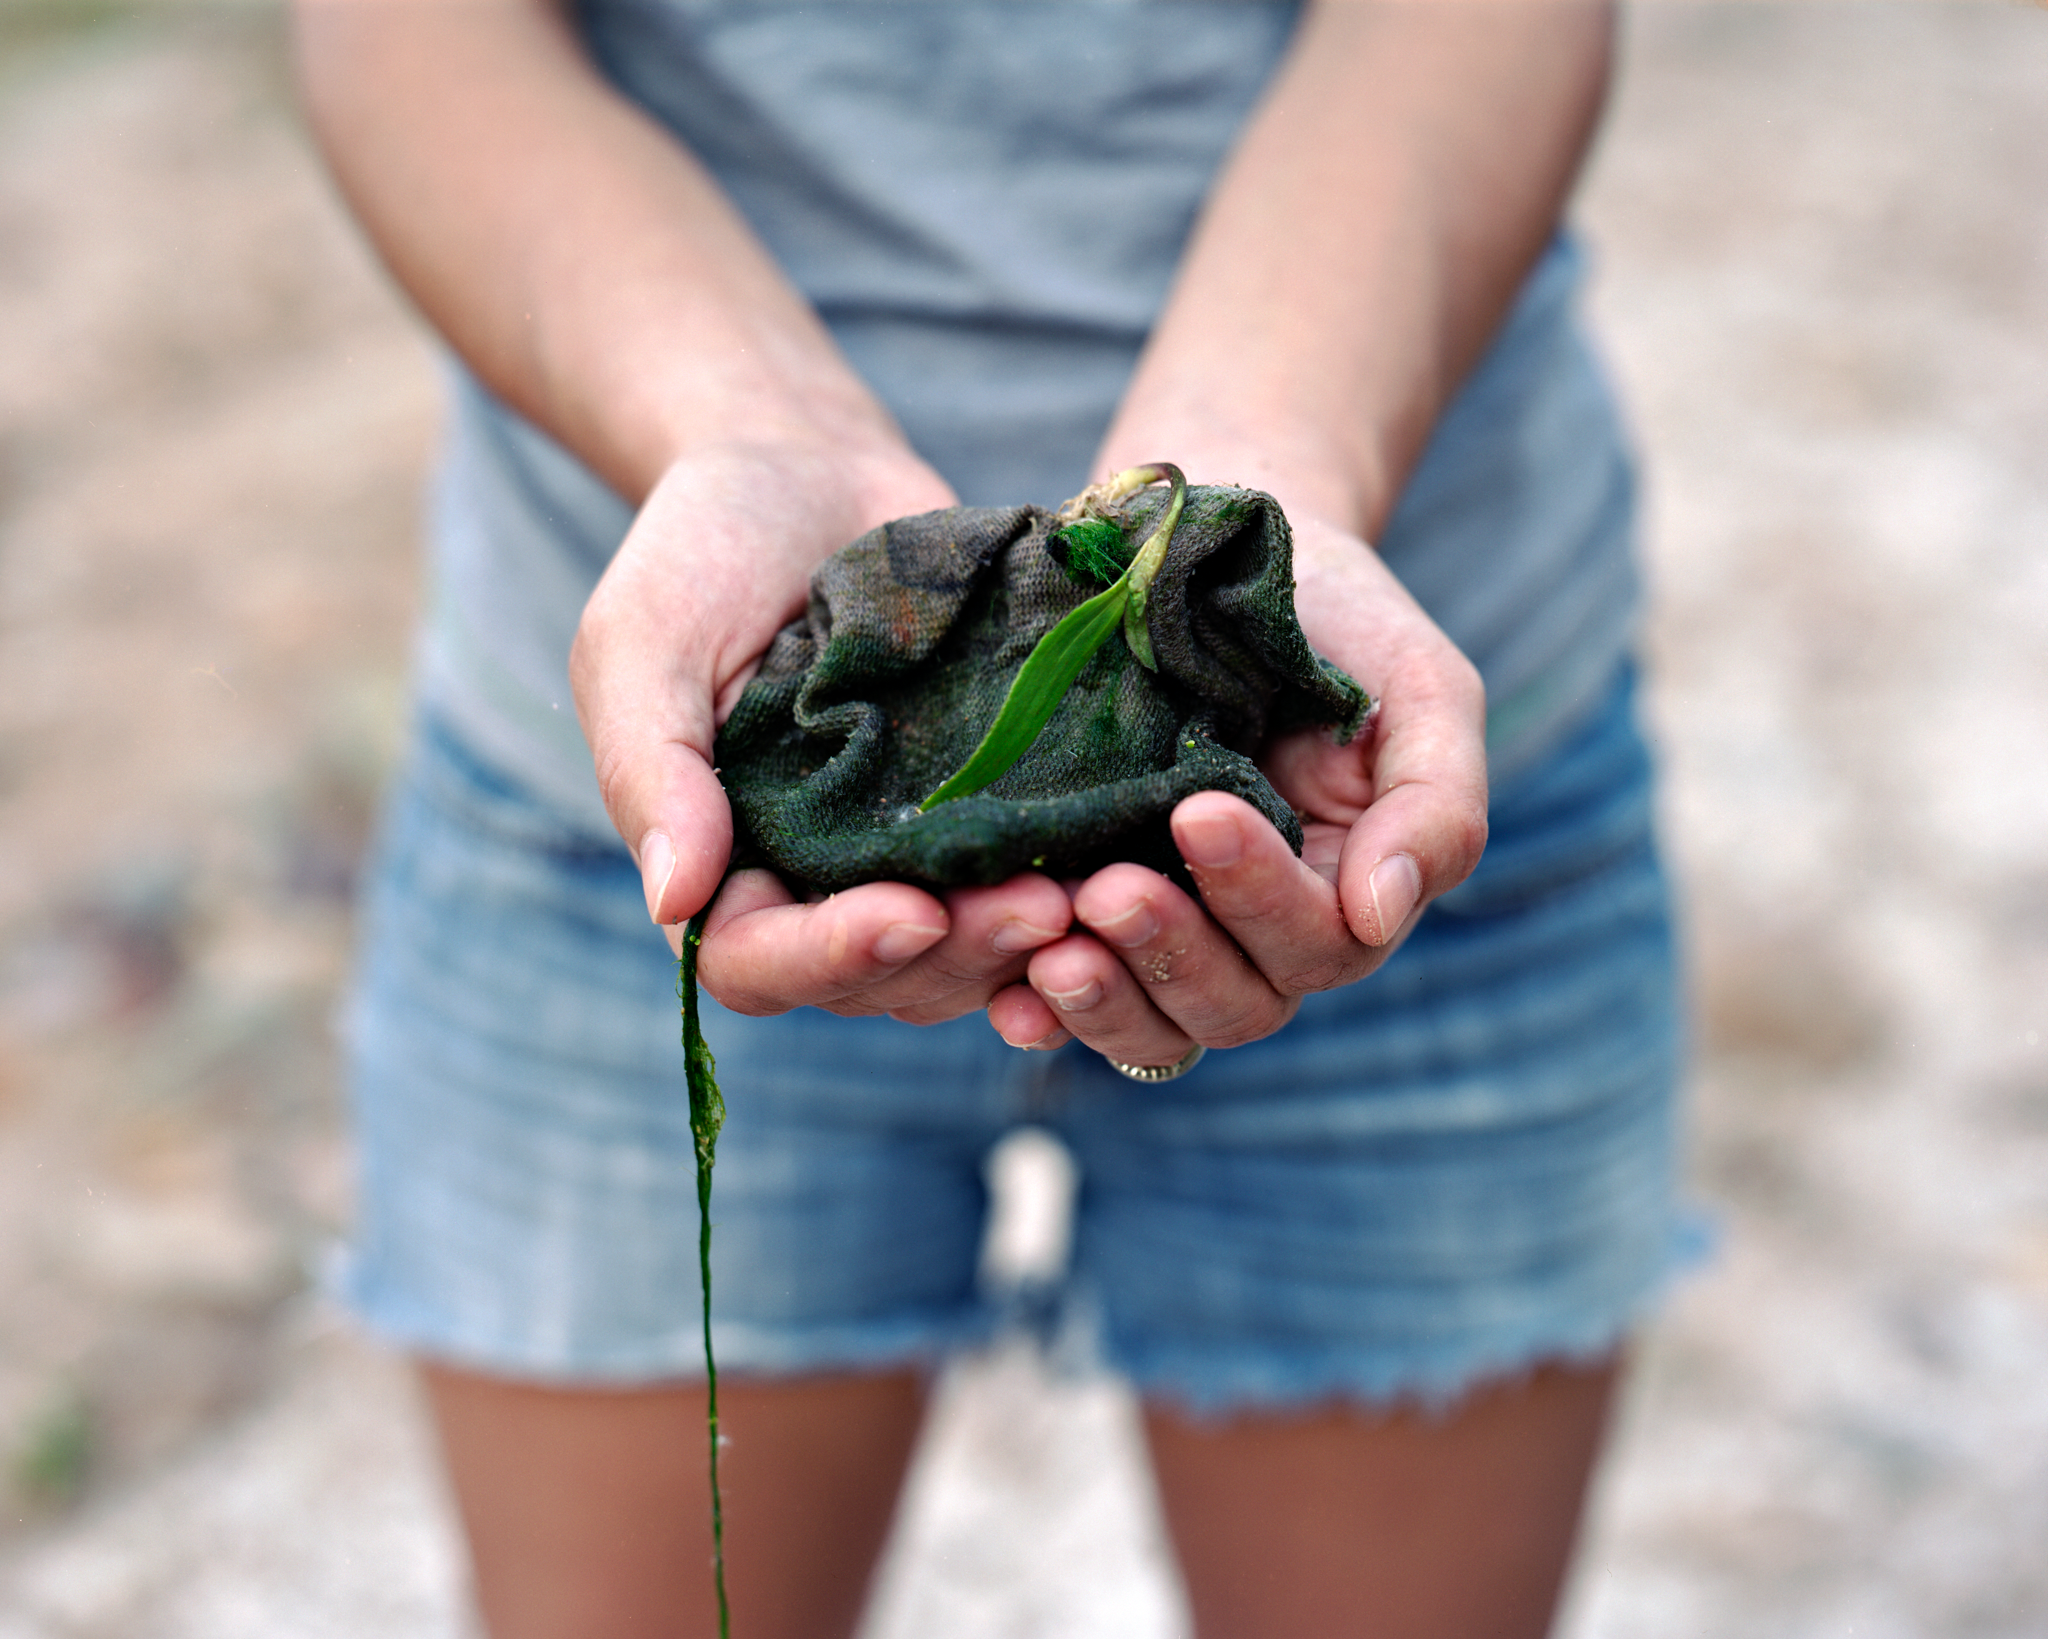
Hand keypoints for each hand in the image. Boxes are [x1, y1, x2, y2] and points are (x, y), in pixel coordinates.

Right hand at [572, 440, 1082, 1023]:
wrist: (807, 468)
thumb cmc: (702, 550)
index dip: (834, 958)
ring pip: (974, 953)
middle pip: (887, 979)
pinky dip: (1084, 890)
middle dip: (965, 953)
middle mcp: (820, 886)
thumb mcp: (644, 641)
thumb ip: (654, 771)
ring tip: (1100, 894)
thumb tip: (675, 903)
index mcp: (723, 869)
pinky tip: (1134, 865)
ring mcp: (912, 857)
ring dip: (1032, 940)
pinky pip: (1034, 879)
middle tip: (1045, 906)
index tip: (911, 913)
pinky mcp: (990, 811)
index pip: (760, 964)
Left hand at [984, 516, 1488, 1064]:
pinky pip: (1075, 1002)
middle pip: (1237, 1003)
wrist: (1219, 553)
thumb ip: (1436, 803)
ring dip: (1105, 1001)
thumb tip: (1382, 914)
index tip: (1198, 811)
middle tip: (1105, 891)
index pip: (1318, 939)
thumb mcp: (1421, 688)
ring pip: (1158, 1026)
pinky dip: (1042, 1015)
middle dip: (1172, 954)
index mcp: (1349, 891)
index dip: (1260, 893)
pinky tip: (1009, 1002)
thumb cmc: (1337, 620)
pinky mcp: (1091, 918)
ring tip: (1051, 953)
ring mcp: (1177, 933)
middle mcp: (1262, 934)